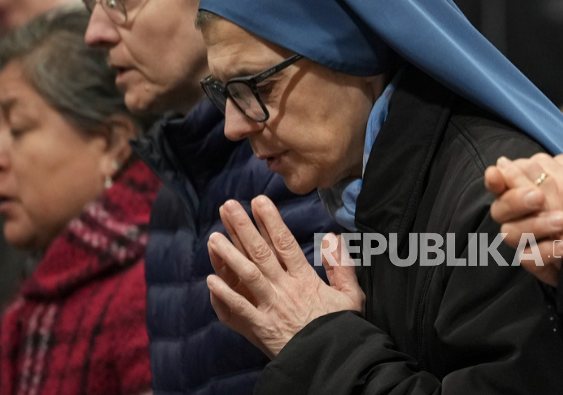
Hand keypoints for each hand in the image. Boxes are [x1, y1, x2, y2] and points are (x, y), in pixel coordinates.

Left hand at [207, 196, 363, 357]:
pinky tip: (211, 279)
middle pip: (262, 253)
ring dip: (229, 255)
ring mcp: (272, 308)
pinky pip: (241, 309)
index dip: (271, 220)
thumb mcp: (351, 296)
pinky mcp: (262, 328)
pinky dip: (225, 294)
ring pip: (248, 275)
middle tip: (228, 206)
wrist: (335, 361)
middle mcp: (286, 289)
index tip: (258, 201)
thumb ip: (341, 265)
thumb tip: (332, 237)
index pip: (285, 243)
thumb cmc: (343, 329)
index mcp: (305, 280)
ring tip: (214, 237)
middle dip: (244, 227)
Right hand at [485, 120, 562, 285]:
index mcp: (529, 192)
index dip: (496, 177)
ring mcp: (527, 241)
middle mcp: (521, 217)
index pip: (501, 182)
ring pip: (510, 233)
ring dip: (534, 225)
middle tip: (539, 196)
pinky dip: (547, 251)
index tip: (500, 170)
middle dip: (515, 200)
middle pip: (500, 208)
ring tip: (562, 220)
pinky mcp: (537, 263)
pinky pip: (530, 259)